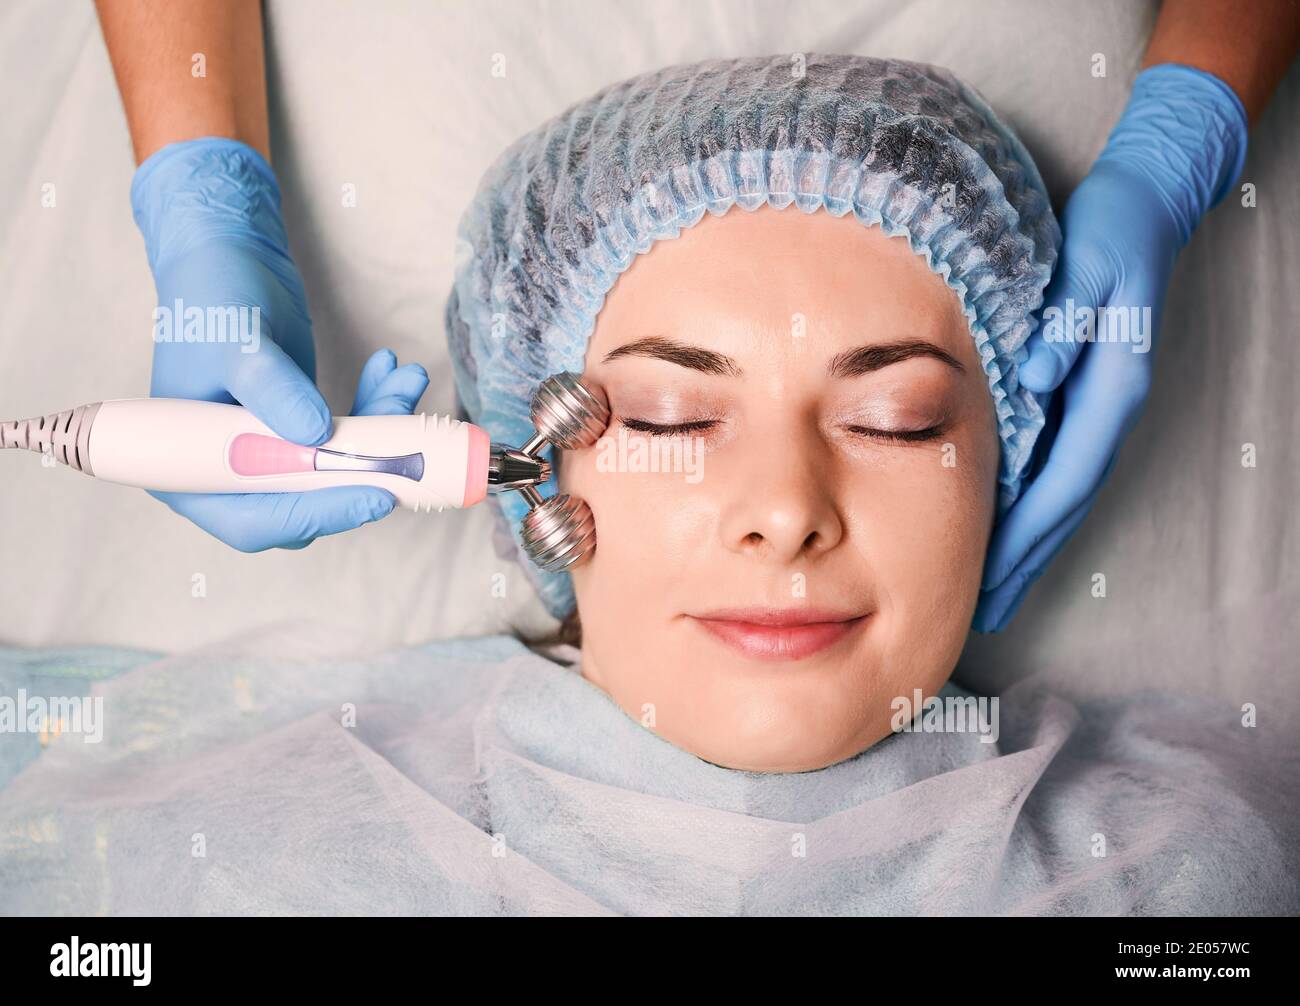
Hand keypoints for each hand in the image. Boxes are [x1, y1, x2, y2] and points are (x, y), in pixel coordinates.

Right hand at [134, 137, 427, 550]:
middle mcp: (228, 469)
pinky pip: (345, 434)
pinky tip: (391, 370)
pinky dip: (374, 407)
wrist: (225, 255)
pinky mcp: (298, 427)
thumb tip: (317, 440)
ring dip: (381, 429)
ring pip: (337, 466)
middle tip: (412, 446)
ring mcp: (267, 449)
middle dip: (365, 471)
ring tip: (407, 378)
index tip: (375, 498)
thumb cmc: (212, 298)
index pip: (255, 520)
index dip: (317, 516)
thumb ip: (273, 395)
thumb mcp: (238, 347)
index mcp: (191, 468)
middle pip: (305, 501)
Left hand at [975, 64, 1247, 630]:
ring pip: (1059, 491)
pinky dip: (1029, 503)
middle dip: (1025, 560)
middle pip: (1062, 503)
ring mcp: (1095, 406)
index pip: (1063, 481)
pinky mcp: (1080, 394)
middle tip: (985, 611)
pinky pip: (1053, 464)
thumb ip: (1067, 320)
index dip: (1026, 536)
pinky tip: (1003, 524)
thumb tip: (1035, 376)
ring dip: (1027, 542)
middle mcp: (1105, 409)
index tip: (990, 580)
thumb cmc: (1112, 232)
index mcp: (1109, 389)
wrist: (1144, 205)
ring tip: (992, 587)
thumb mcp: (1091, 266)